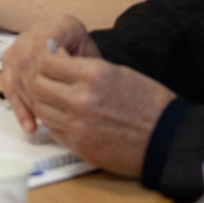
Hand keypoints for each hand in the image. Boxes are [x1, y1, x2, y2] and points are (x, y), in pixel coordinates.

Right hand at [0, 13, 93, 127]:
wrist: (86, 59)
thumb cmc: (94, 67)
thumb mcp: (93, 65)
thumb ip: (76, 63)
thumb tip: (60, 60)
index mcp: (62, 24)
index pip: (41, 44)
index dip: (42, 67)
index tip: (54, 93)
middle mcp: (38, 29)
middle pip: (24, 60)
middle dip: (32, 92)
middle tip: (45, 114)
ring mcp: (22, 43)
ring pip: (14, 73)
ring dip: (24, 102)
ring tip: (37, 125)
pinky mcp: (12, 58)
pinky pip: (9, 82)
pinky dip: (18, 105)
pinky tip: (28, 123)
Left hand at [10, 24, 175, 177]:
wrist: (167, 139)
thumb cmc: (148, 103)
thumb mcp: (118, 72)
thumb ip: (84, 65)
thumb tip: (56, 56)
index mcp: (95, 75)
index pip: (47, 61)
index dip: (41, 58)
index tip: (44, 58)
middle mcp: (82, 99)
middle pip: (37, 86)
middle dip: (36, 79)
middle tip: (43, 78)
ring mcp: (78, 125)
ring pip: (41, 110)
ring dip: (42, 102)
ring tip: (53, 97)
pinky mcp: (79, 146)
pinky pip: (52, 130)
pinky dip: (53, 121)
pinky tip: (63, 116)